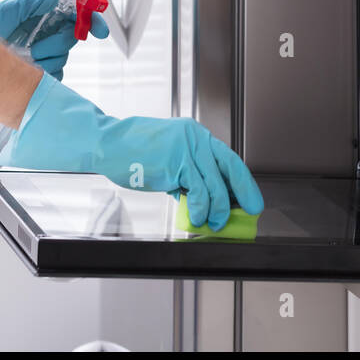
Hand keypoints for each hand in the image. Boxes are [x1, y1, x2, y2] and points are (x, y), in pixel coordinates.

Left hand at [0, 0, 108, 78]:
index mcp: (49, 17)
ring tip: (23, 55)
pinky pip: (55, 76)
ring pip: (62, 59)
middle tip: (36, 45)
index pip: (80, 18)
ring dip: (44, 58)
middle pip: (72, 40)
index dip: (94, 22)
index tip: (100, 31)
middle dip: (56, 42)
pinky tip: (27, 67)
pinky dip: (43, 73)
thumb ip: (39, 2)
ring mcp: (47, 54)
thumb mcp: (15, 8)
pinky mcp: (42, 73)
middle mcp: (50, 35)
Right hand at [3, 73, 264, 231]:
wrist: (108, 143)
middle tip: (248, 212)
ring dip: (218, 209)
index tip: (251, 198)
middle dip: (241, 195)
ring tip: (215, 223)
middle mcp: (195, 139)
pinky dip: (199, 208)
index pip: (228, 159)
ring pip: (214, 184)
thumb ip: (186, 174)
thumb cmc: (134, 151)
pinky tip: (197, 218)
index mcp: (195, 136)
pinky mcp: (175, 162)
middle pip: (229, 169)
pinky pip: (196, 190)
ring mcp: (186, 149)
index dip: (243, 181)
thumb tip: (204, 199)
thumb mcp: (168, 158)